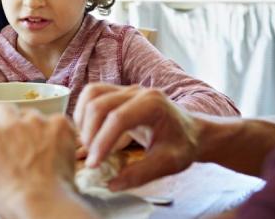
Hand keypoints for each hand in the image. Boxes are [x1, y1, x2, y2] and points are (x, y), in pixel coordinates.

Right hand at [0, 104, 94, 218]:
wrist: (43, 203)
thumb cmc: (14, 200)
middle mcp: (9, 123)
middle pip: (4, 109)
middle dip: (8, 121)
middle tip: (16, 139)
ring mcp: (35, 121)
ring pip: (31, 113)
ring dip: (33, 126)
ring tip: (39, 148)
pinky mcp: (58, 124)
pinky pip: (56, 120)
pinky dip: (56, 131)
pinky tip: (56, 148)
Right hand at [74, 83, 200, 190]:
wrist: (191, 131)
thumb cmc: (182, 145)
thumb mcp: (168, 163)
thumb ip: (141, 174)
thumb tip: (112, 184)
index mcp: (153, 104)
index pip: (118, 118)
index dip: (102, 142)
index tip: (95, 165)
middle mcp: (138, 91)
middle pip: (100, 104)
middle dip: (90, 134)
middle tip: (92, 160)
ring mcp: (127, 89)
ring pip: (92, 95)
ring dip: (83, 120)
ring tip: (89, 145)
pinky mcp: (118, 93)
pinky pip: (93, 95)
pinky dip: (85, 113)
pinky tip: (90, 133)